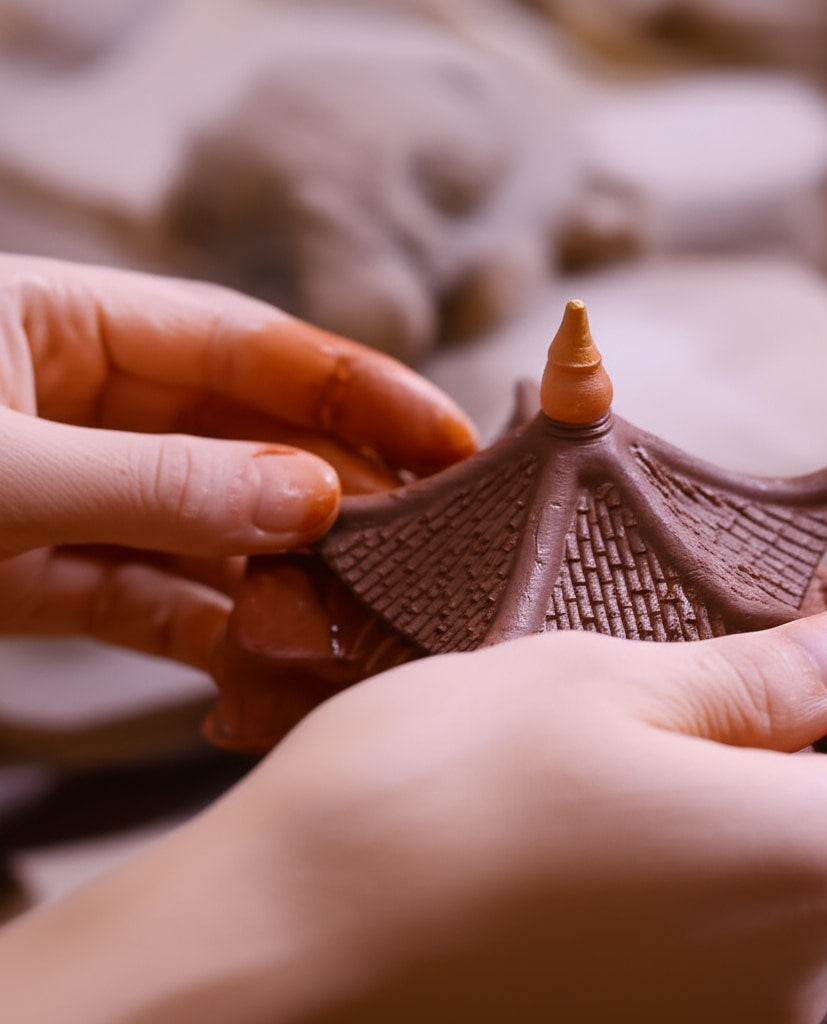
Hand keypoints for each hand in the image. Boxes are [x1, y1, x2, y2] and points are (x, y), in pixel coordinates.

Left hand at [0, 254, 475, 670]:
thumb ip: (157, 483)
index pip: (247, 345)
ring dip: (279, 579)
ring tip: (347, 617)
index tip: (446, 436)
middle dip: (330, 496)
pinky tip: (264, 659)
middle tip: (418, 545)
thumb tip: (308, 498)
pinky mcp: (44, 582)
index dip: (356, 388)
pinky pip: (154, 604)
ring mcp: (68, 498)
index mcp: (62, 325)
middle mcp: (77, 407)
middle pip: (245, 443)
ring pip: (210, 533)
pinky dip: (210, 635)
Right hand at [5, 604, 826, 1023]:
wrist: (283, 941)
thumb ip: (758, 682)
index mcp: (809, 863)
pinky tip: (682, 779)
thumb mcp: (604, 684)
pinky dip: (760, 840)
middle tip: (821, 634)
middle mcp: (792, 972)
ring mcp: (724, 1017)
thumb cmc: (436, 789)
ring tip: (744, 693)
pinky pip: (761, 928)